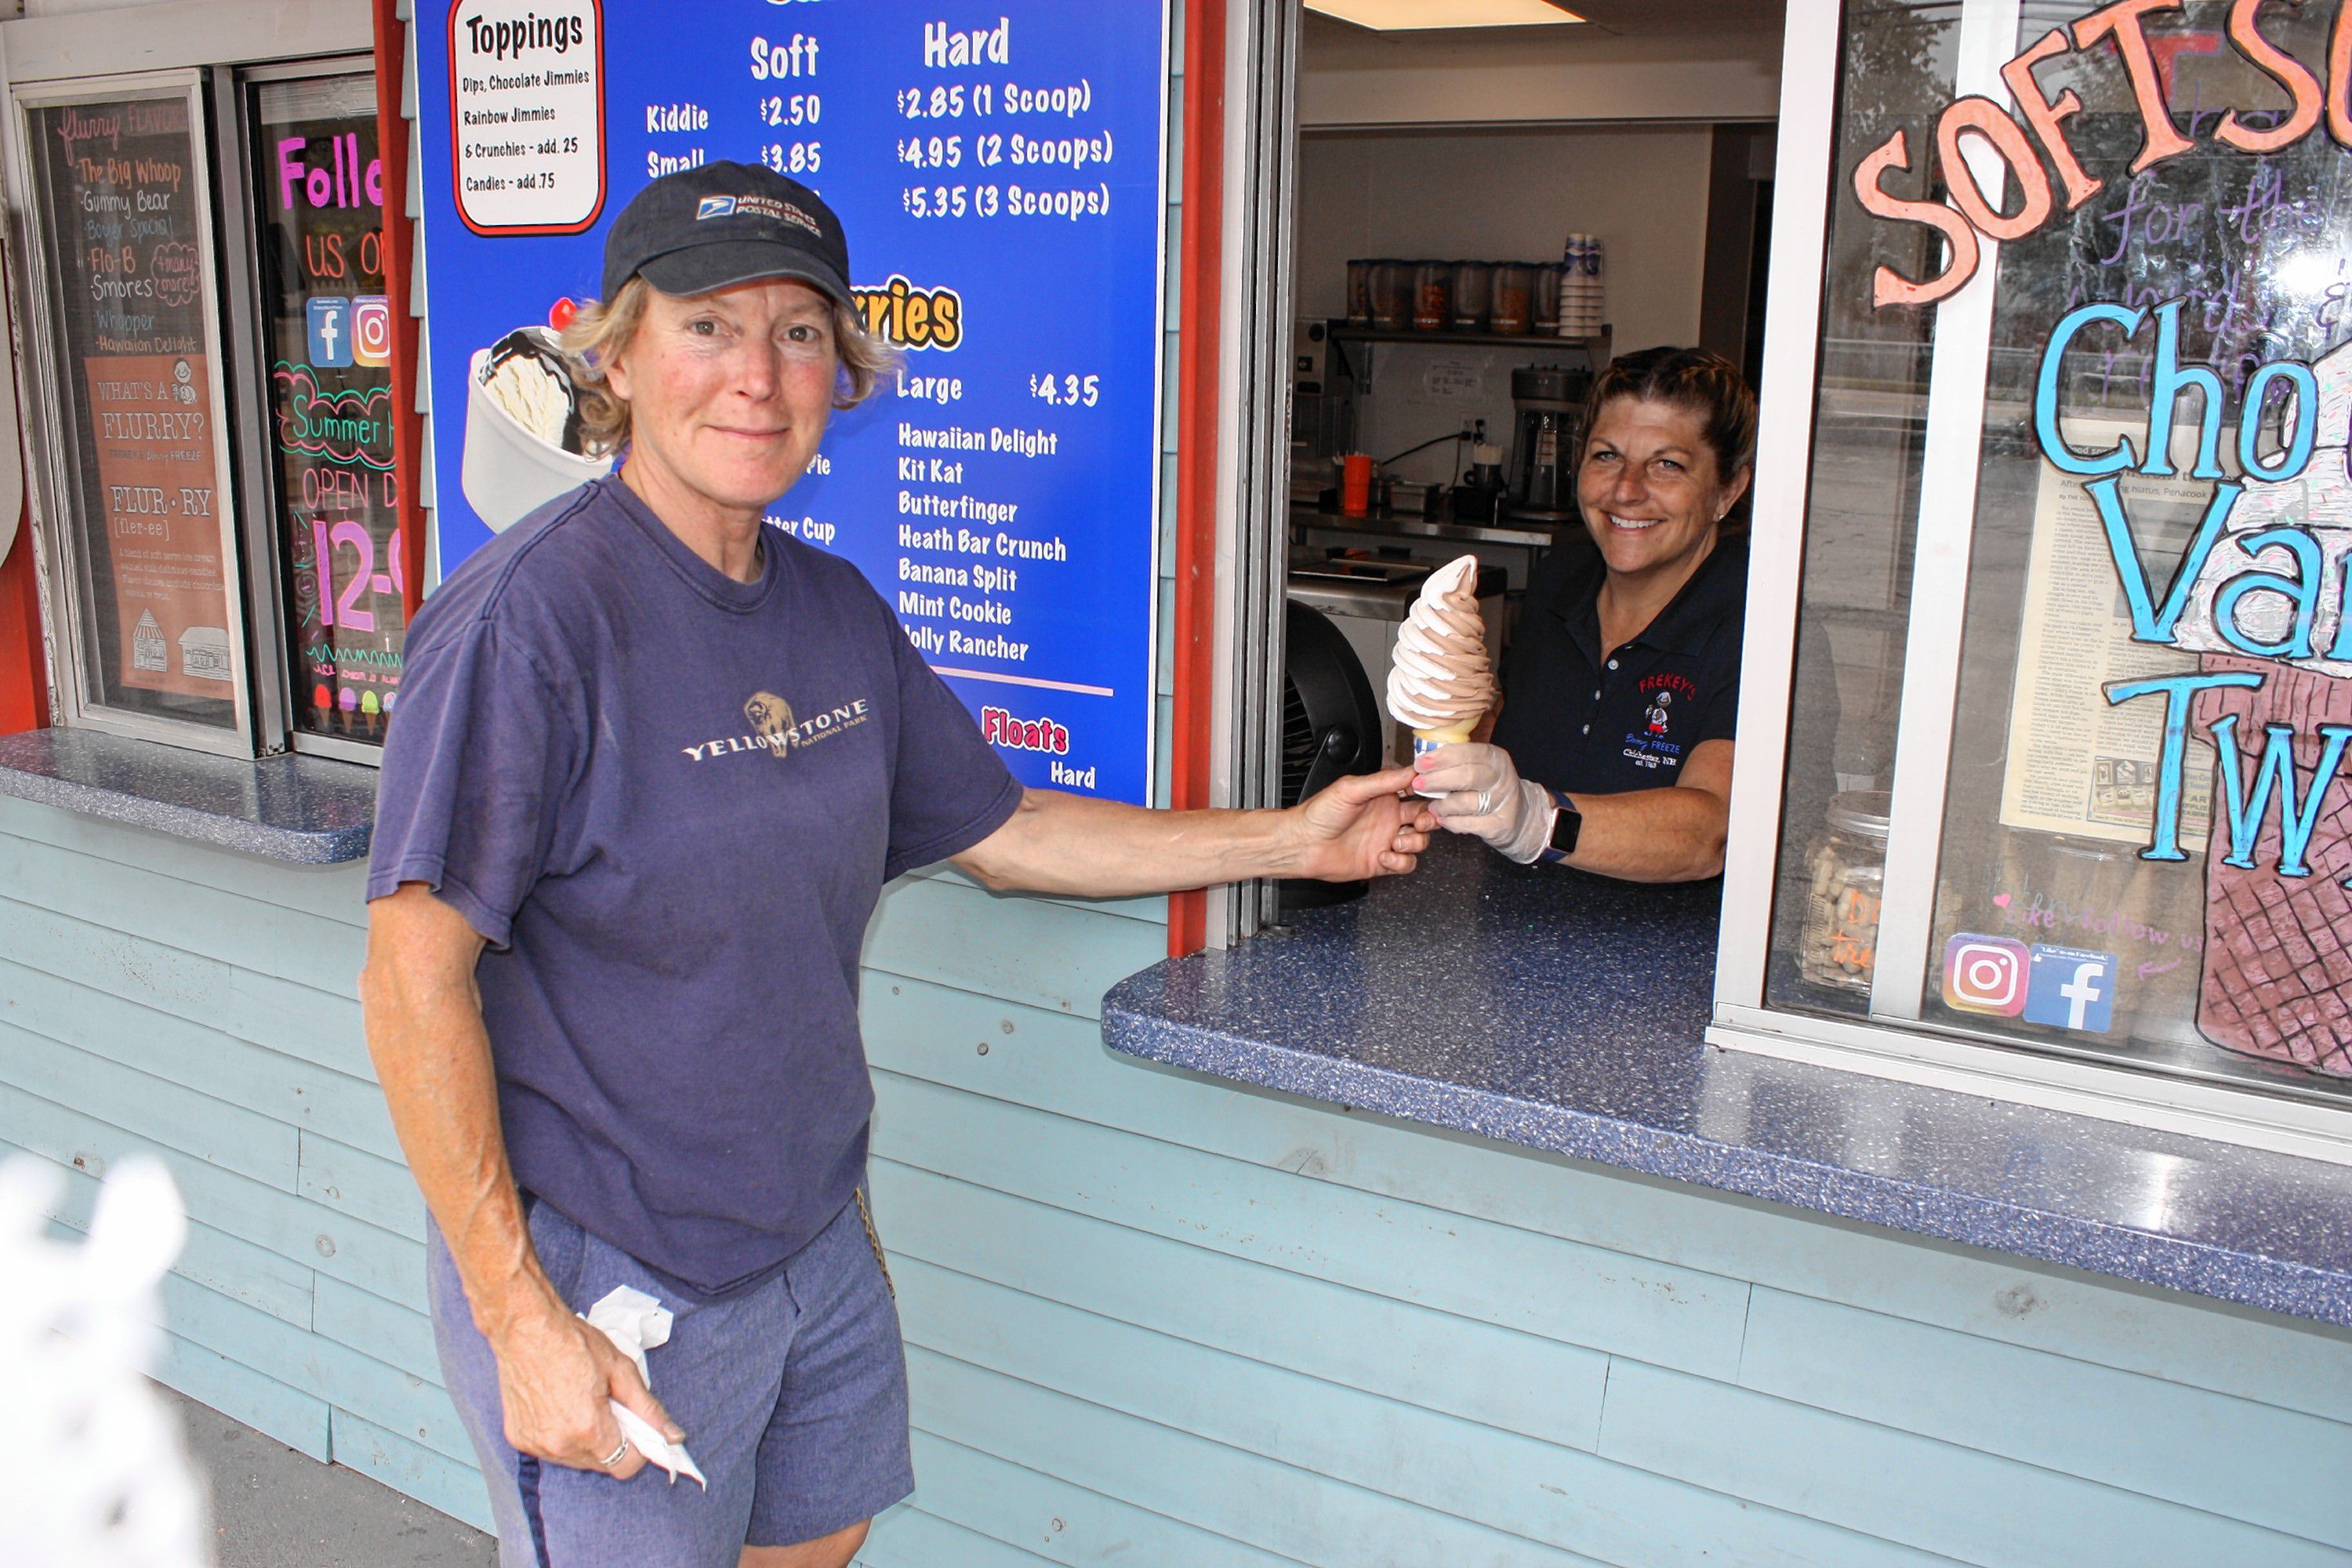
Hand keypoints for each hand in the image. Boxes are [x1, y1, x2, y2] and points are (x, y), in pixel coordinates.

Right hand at [488, 1291, 684, 1478]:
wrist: (525, 1327)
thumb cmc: (575, 1342)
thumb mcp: (621, 1370)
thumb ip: (649, 1409)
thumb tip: (674, 1436)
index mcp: (589, 1430)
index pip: (625, 1466)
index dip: (637, 1448)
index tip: (634, 1425)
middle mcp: (560, 1446)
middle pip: (601, 1464)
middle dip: (612, 1441)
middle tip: (609, 1407)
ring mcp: (535, 1445)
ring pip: (576, 1459)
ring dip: (587, 1441)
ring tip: (582, 1404)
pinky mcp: (519, 1439)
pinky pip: (551, 1450)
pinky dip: (562, 1436)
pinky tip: (559, 1406)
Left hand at [1287, 766, 1437, 880]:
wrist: (1303, 844)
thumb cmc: (1319, 814)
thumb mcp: (1351, 789)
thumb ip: (1384, 781)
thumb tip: (1411, 770)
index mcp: (1383, 797)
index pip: (1416, 793)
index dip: (1428, 795)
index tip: (1432, 797)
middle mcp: (1388, 818)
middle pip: (1425, 818)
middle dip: (1429, 820)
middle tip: (1421, 822)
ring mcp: (1386, 840)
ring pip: (1419, 842)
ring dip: (1414, 842)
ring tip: (1396, 842)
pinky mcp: (1383, 862)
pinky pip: (1406, 864)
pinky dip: (1401, 862)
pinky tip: (1385, 856)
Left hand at [1415, 743, 1552, 863]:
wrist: (1520, 815)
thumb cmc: (1490, 788)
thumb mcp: (1481, 767)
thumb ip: (1457, 762)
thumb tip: (1422, 761)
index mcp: (1495, 758)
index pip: (1467, 752)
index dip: (1441, 758)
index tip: (1420, 763)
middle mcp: (1501, 777)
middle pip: (1467, 776)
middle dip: (1438, 780)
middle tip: (1418, 784)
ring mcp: (1503, 802)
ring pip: (1467, 802)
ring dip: (1443, 805)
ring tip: (1432, 807)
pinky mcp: (1500, 824)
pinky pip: (1469, 823)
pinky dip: (1451, 822)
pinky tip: (1442, 819)